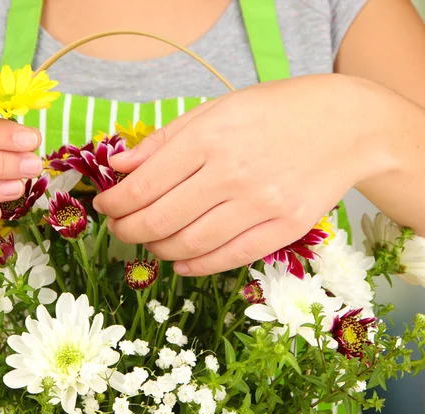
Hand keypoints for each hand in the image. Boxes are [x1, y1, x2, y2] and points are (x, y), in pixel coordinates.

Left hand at [93, 75, 388, 275]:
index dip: (115, 201)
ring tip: (146, 240)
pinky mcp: (285, 228)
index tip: (103, 204)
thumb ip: (166, 139)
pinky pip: (229, 257)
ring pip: (189, 243)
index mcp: (211, 137)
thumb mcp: (217, 109)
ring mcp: (262, 205)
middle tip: (117, 227)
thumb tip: (120, 164)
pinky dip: (195, 266)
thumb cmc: (275, 111)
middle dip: (127, 228)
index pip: (144, 183)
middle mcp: (233, 173)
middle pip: (160, 219)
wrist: (348, 126)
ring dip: (156, 248)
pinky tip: (179, 261)